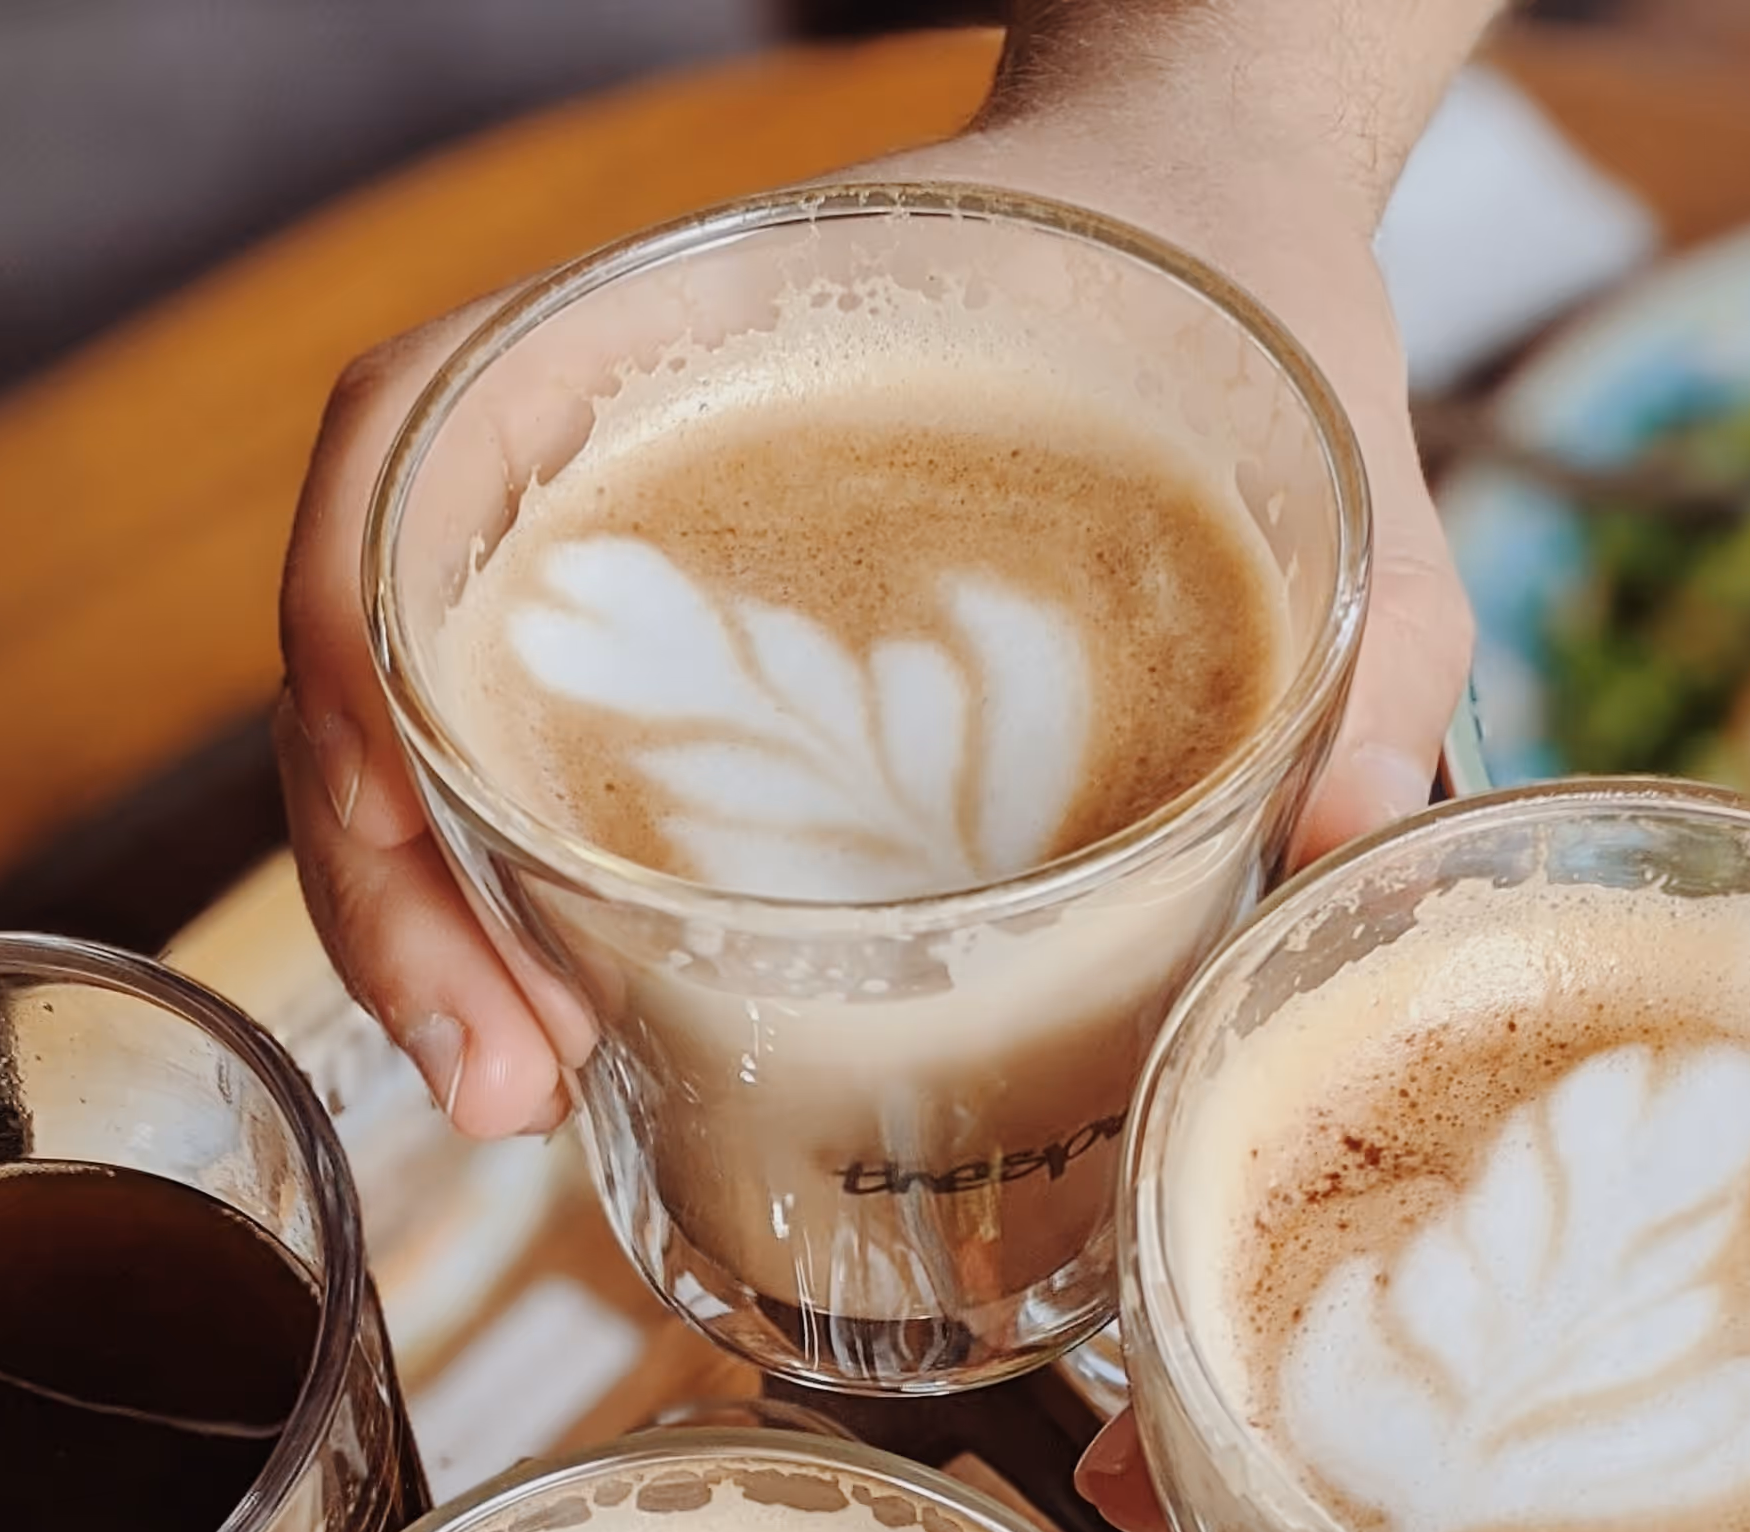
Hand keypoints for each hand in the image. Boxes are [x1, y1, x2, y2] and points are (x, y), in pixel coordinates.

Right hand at [275, 71, 1475, 1138]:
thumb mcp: (1334, 473)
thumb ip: (1374, 655)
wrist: (1220, 219)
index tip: (476, 892)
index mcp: (715, 331)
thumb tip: (1352, 856)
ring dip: (421, 914)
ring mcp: (632, 536)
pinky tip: (574, 1023)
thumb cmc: (1247, 312)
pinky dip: (504, 889)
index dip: (374, 677)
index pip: (410, 449)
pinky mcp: (680, 629)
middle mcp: (619, 426)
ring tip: (515, 1093)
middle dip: (391, 886)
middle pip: (385, 638)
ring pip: (427, 717)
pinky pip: (524, 751)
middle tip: (499, 1090)